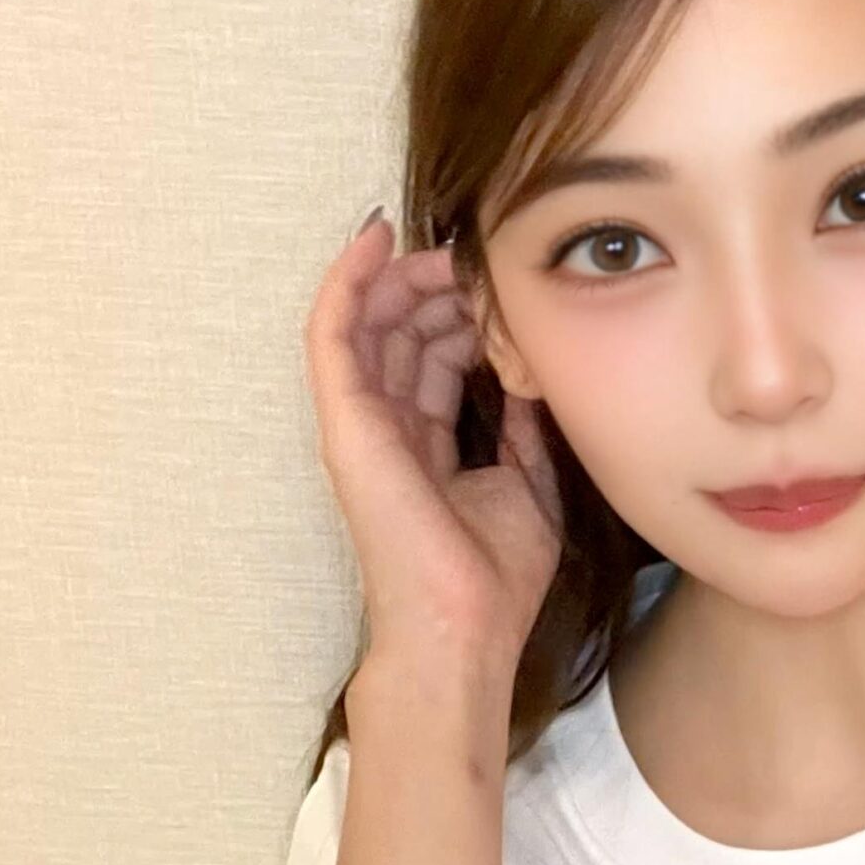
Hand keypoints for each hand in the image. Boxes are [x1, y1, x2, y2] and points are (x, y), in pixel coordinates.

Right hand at [303, 211, 563, 695]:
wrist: (465, 628)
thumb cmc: (494, 581)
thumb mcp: (529, 490)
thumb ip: (524, 435)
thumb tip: (531, 381)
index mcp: (426, 446)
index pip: (436, 357)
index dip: (463, 312)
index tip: (499, 280)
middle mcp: (388, 430)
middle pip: (403, 332)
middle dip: (439, 285)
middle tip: (476, 253)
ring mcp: (362, 425)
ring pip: (370, 322)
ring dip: (404, 274)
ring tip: (441, 243)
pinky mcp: (345, 422)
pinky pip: (333, 333)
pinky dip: (348, 280)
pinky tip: (375, 235)